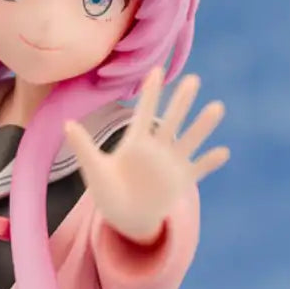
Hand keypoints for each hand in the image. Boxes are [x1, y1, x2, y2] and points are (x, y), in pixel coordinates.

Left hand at [64, 67, 228, 242]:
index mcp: (136, 142)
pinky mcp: (181, 181)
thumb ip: (83, 146)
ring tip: (217, 108)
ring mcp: (171, 163)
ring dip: (202, 126)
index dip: (150, 93)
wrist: (125, 218)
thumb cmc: (108, 192)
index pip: (144, 112)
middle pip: (171, 120)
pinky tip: (223, 152)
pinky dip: (210, 162)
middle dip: (181, 102)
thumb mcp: (94, 170)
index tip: (157, 70)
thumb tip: (66, 123)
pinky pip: (198, 169)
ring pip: (189, 140)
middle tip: (193, 80)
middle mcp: (157, 148)